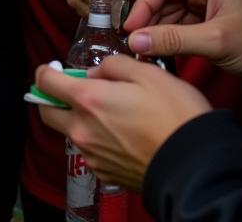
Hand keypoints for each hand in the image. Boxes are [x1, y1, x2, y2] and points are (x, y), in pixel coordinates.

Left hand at [35, 56, 210, 188]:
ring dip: (78, 119)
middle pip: (47, 112)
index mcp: (88, 100)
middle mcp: (83, 130)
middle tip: (72, 89)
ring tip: (110, 112)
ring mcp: (93, 156)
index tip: (55, 68)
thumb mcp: (147, 73)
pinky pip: (90, 152)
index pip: (45, 82)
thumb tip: (96, 74)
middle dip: (52, 98)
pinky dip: (96, 139)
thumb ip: (113, 66)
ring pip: (70, 132)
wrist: (196, 167)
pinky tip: (121, 133)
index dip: (46, 71)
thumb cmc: (175, 115)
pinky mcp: (106, 174)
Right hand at [122, 0, 241, 82]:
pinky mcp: (210, 21)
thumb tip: (134, 40)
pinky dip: (169, 38)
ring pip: (169, 13)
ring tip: (143, 52)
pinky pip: (180, 25)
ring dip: (157, 31)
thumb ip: (173, 40)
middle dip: (147, 21)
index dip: (141, 7)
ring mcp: (207, 2)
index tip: (128, 31)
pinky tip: (159, 53)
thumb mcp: (216, 41)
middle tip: (133, 45)